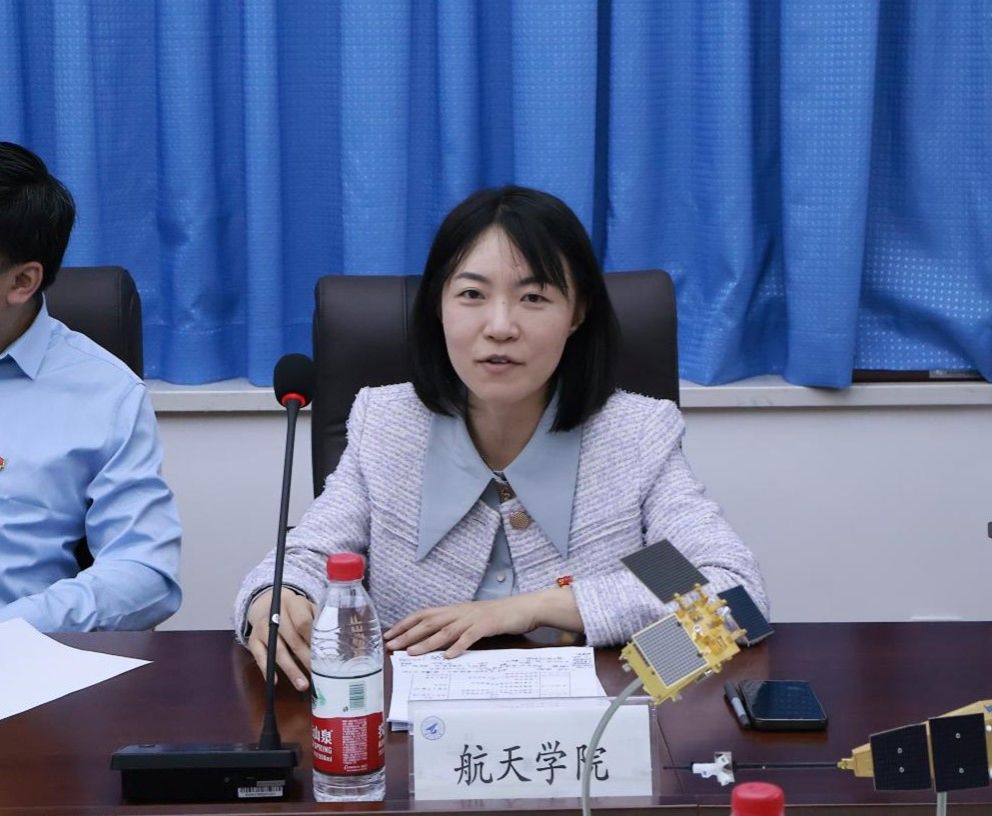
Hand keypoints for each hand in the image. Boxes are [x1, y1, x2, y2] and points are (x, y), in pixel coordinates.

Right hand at [246, 589, 315, 690]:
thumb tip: (346, 638)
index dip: (312, 638)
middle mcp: (276, 614)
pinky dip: (266, 670)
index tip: (324, 653)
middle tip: (318, 673)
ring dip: (291, 669)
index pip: (303, 621)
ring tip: (303, 685)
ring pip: (277, 651)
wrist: (267, 604)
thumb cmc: (296, 611)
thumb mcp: (308, 608)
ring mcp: (262, 628)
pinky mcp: (253, 640)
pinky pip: (259, 657)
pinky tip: (275, 682)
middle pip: (292, 639)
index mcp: (294, 603)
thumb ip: (321, 619)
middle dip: (306, 658)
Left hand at [384, 594, 544, 658]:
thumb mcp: (472, 619)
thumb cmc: (498, 616)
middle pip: (429, 622)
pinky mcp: (488, 625)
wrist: (525, 607)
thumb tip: (436, 640)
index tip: (390, 635)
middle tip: (391, 645)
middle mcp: (460, 612)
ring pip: (446, 630)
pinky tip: (449, 657)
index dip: (405, 624)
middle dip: (408, 634)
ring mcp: (473, 618)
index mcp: (455, 610)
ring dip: (427, 642)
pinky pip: (470, 637)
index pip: (424, 615)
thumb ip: (455, 627)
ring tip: (412, 652)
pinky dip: (459, 646)